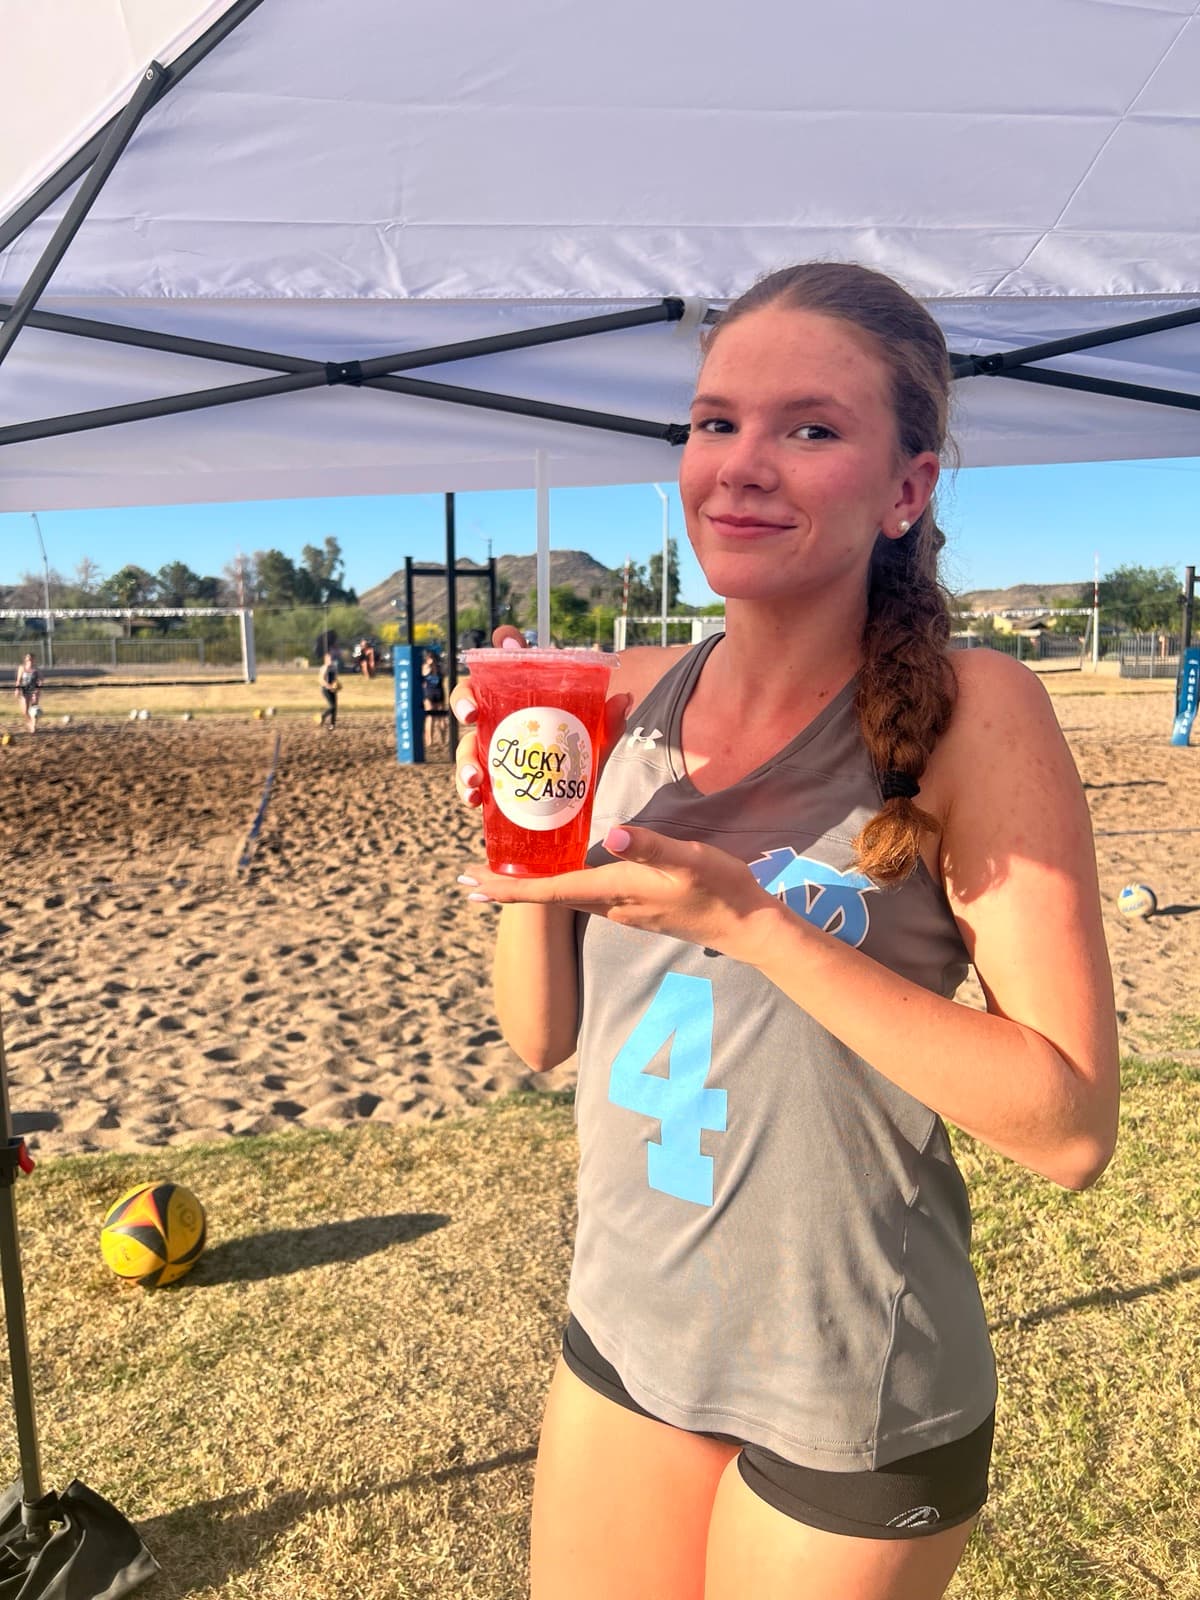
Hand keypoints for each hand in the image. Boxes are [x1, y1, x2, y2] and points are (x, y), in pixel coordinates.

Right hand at [452, 628, 631, 808]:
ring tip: (475, 777)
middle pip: (471, 696)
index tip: (508, 642)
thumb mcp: (598, 737)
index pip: (510, 659)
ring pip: (467, 745)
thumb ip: (608, 721)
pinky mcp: (491, 777)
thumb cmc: (581, 751)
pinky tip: (476, 799)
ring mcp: (493, 746)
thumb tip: (623, 699)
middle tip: (472, 714)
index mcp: (525, 693)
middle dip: (463, 700)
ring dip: (464, 759)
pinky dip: (468, 790)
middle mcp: (501, 714)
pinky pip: (472, 780)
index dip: (505, 642)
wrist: (580, 793)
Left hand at [458, 825, 782, 963]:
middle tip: (468, 877)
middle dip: (507, 888)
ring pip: (564, 898)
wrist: (747, 927)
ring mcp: (623, 910)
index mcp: (613, 890)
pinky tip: (561, 874)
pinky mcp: (636, 907)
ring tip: (502, 875)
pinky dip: (560, 886)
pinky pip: (586, 896)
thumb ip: (650, 846)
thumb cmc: (720, 889)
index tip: (471, 883)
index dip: (507, 888)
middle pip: (546, 898)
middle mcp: (610, 905)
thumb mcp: (689, 858)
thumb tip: (612, 835)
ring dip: (531, 889)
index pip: (548, 892)